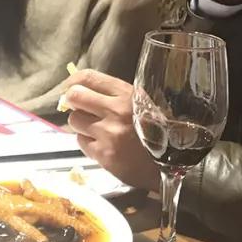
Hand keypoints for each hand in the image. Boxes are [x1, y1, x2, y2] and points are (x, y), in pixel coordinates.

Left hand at [63, 69, 157, 190]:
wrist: (171, 164)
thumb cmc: (158, 132)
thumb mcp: (142, 104)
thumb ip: (115, 95)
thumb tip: (82, 89)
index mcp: (127, 94)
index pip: (89, 77)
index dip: (73, 80)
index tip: (70, 86)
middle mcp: (116, 111)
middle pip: (75, 96)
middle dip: (72, 102)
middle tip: (78, 108)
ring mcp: (108, 134)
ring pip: (74, 120)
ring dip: (80, 124)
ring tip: (95, 129)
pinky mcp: (104, 155)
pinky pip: (81, 142)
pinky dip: (87, 142)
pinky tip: (101, 145)